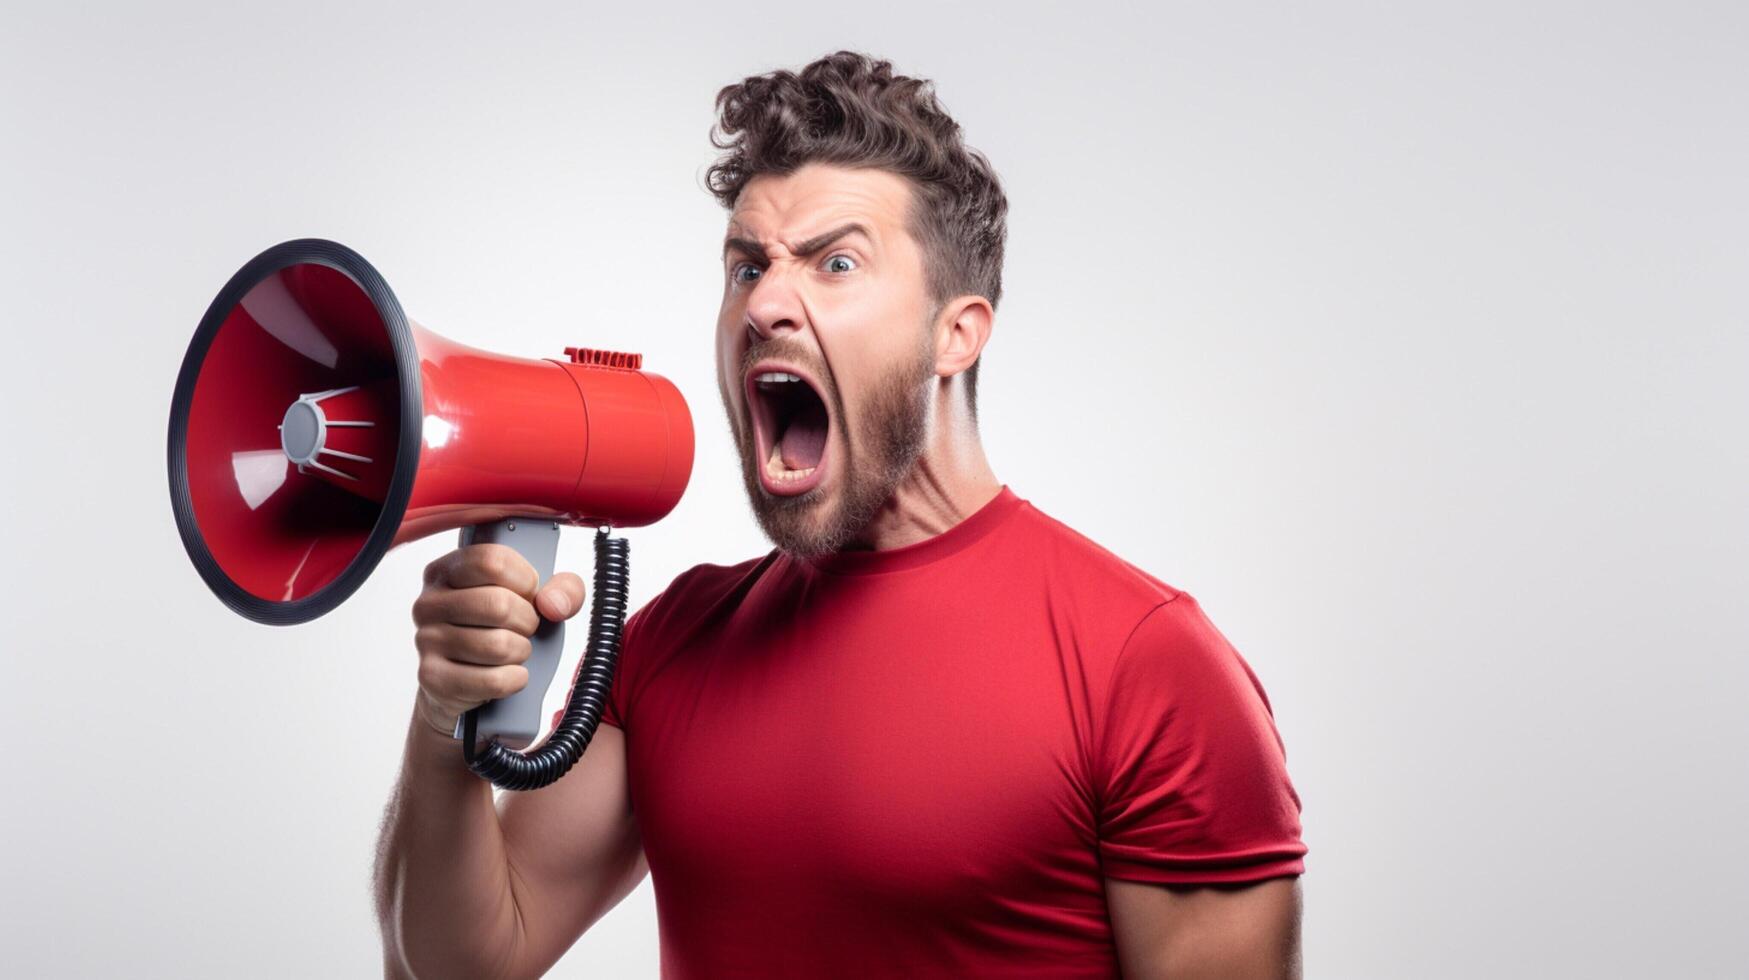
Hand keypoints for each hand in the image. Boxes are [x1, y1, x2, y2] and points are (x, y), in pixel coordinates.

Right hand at [411, 543, 586, 738]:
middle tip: (523, 628)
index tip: (528, 594)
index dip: (525, 580)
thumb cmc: (498, 629)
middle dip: (527, 621)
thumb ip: (563, 588)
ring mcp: (427, 640)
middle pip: (499, 604)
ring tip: (513, 650)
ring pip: (498, 645)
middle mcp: (429, 602)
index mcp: (447, 571)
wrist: (462, 679)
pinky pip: (492, 680)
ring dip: (521, 651)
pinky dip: (514, 679)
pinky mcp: (433, 678)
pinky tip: (509, 674)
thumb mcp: (533, 599)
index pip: (493, 561)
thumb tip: (554, 604)